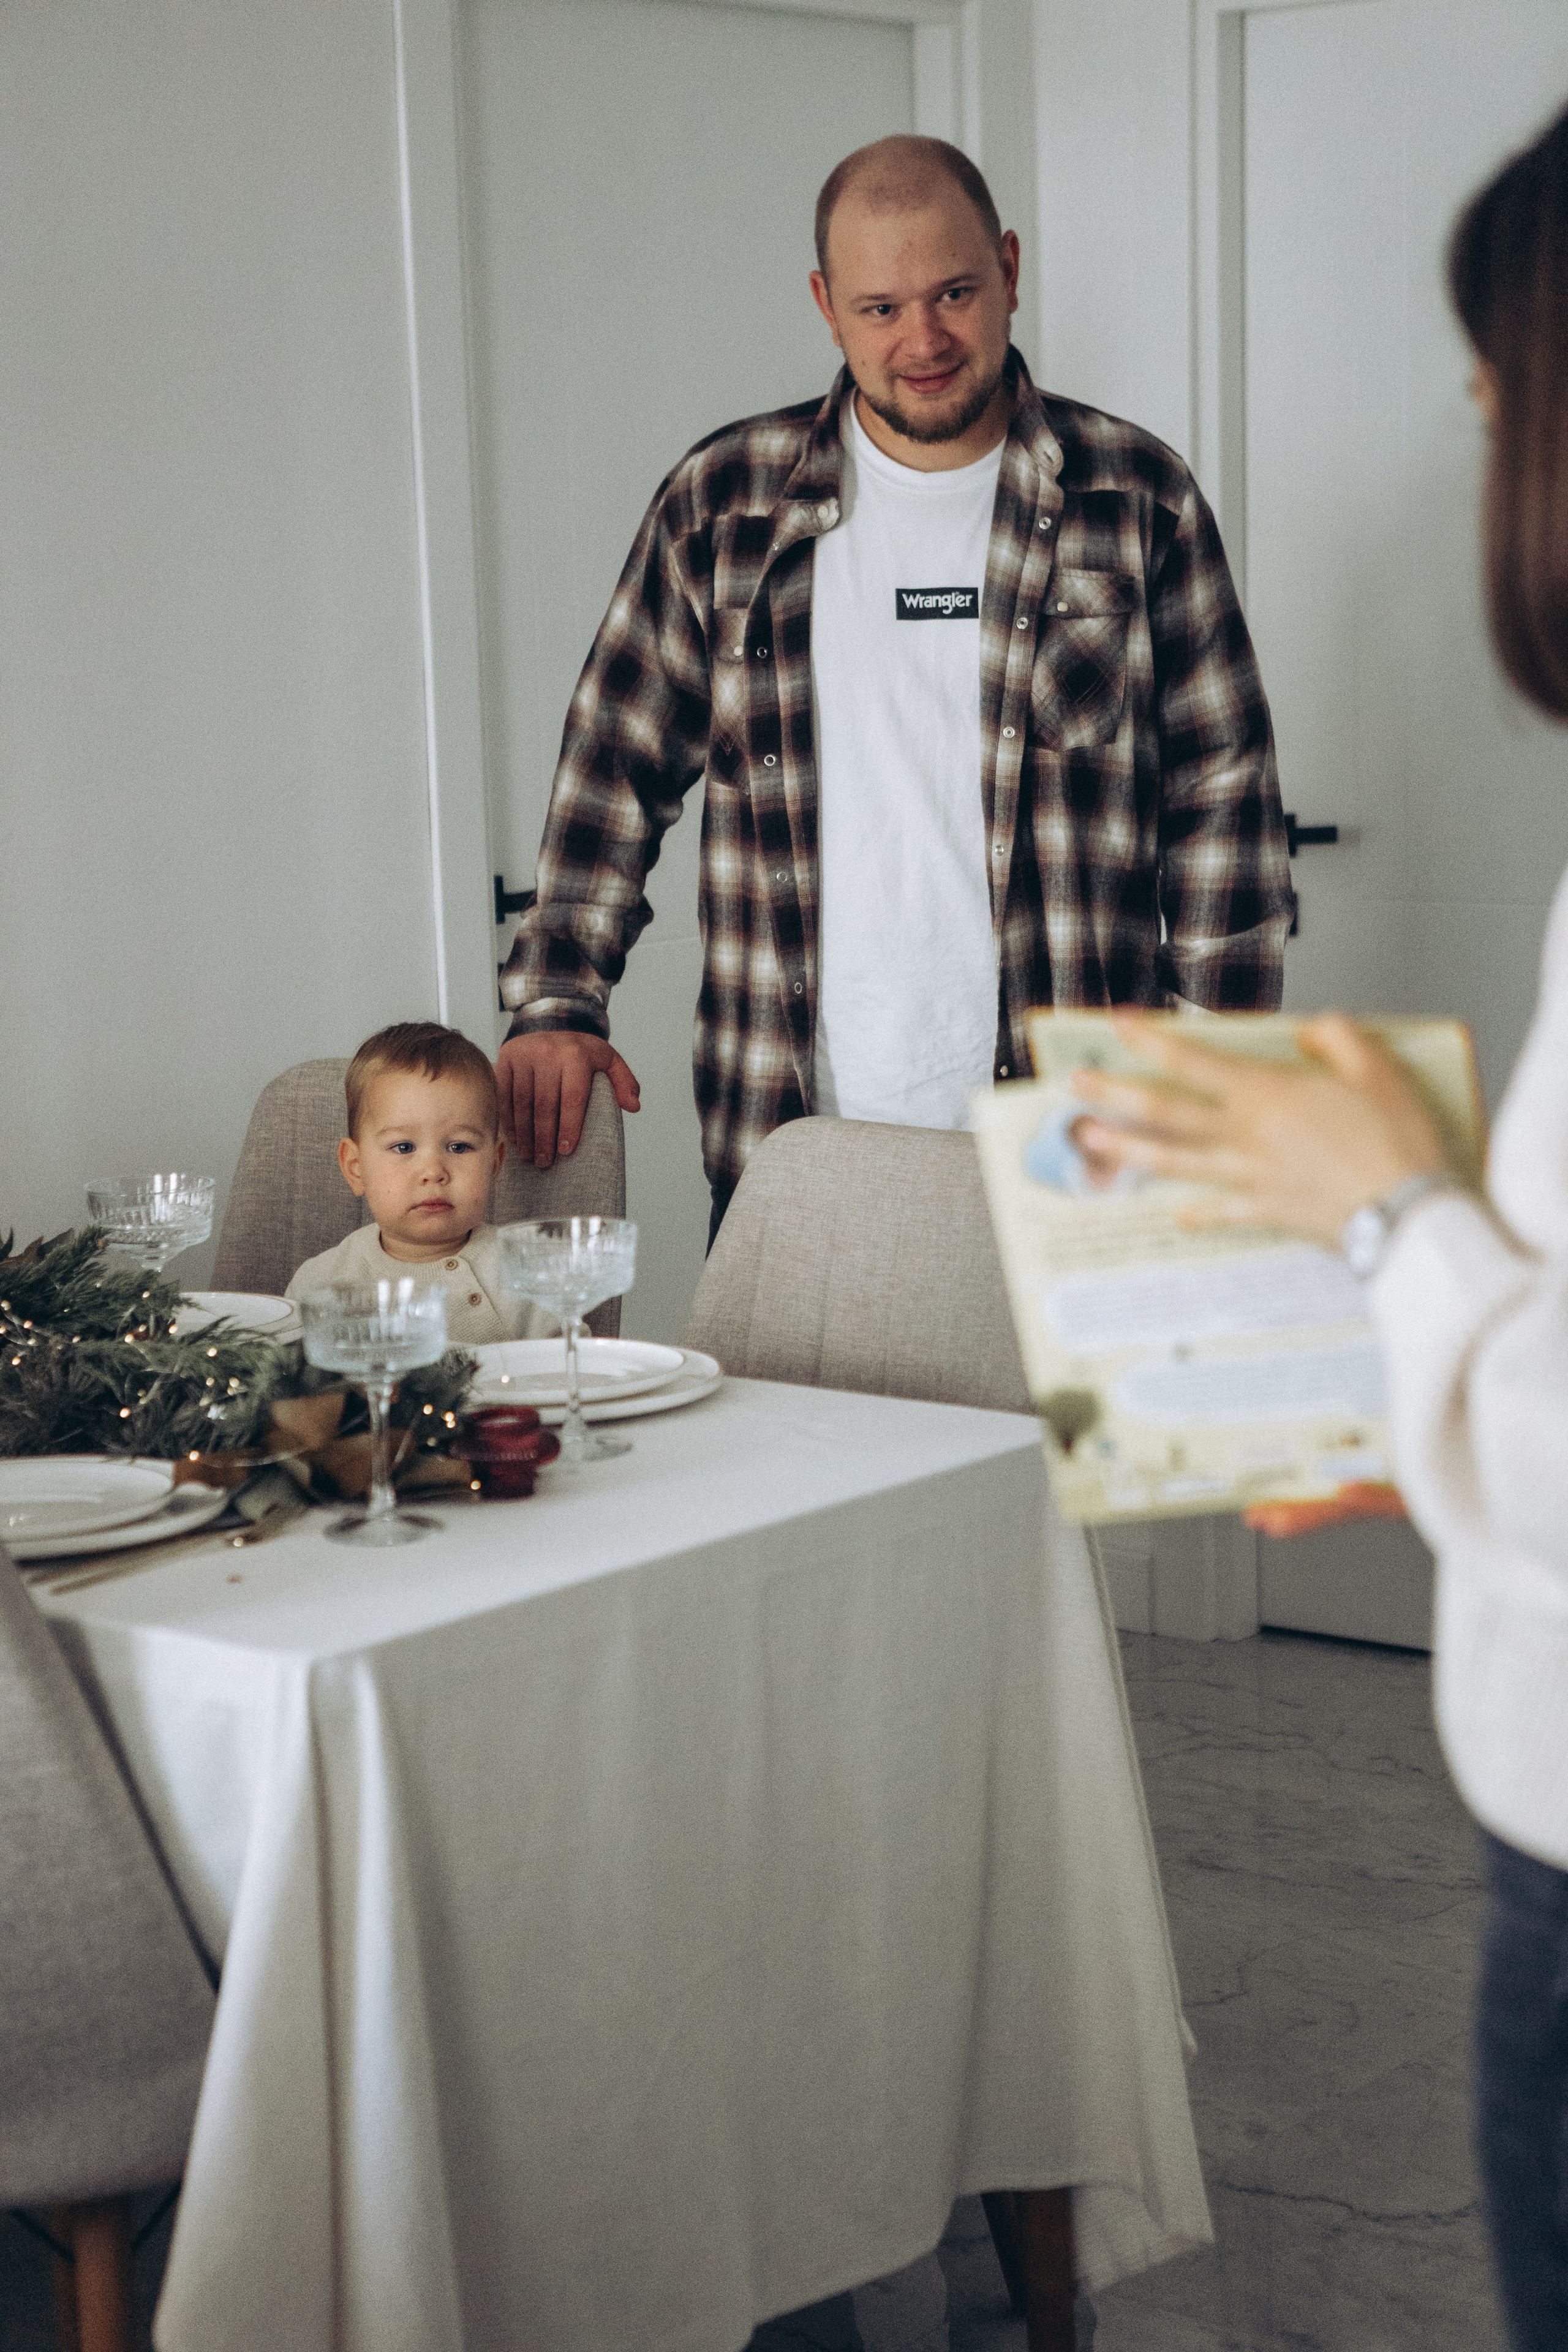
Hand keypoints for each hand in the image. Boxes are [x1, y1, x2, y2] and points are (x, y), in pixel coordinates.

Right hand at [495, 1032, 640, 1168]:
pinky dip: (509, 1120)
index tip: (566, 1151)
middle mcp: (547, 1053)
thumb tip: (633, 1106)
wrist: (550, 1022)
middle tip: (545, 1162)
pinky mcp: (505, 1059)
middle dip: (544, 1137)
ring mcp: (523, 1055)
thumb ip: (624, 1082)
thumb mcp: (608, 1059)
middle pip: (544, 1104)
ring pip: (522, 1102)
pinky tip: (514, 1139)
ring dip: (525, 1134)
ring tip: (530, 1156)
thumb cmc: (581, 1050)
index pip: (572, 1097)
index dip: (569, 1127)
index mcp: (576, 1055)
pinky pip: (504, 1095)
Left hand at [1070, 1013, 1452, 1244]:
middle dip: (1114, 1094)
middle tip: (1076, 1084)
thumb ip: (1337, 1038)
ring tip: (1090, 1139)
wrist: (1408, 1215)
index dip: (1150, 1040)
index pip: (1193, 1060)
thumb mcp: (1376, 1069)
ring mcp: (1250, 1177)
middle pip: (1164, 1111)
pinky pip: (1220, 1212)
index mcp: (1267, 1094)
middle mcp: (1246, 1135)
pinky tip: (1175, 1214)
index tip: (1117, 1023)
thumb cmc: (1397, 1144)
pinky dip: (1196, 1213)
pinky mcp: (1267, 1212)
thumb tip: (1310, 1030)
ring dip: (1127, 1148)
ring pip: (1174, 1160)